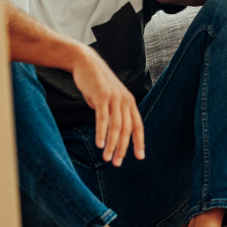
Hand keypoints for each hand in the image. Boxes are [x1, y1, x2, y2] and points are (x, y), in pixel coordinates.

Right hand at [71, 47, 144, 165]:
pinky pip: (102, 118)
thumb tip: (110, 133)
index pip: (138, 126)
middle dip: (123, 148)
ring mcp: (114, 98)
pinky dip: (102, 133)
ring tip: (107, 158)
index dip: (139, 142)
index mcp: (129, 102)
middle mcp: (125, 101)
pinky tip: (100, 144)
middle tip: (117, 163)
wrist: (86, 63)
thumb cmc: (97, 84)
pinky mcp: (101, 96)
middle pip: (127, 129)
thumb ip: (113, 115)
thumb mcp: (109, 100)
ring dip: (111, 144)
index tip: (140, 157)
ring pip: (116, 126)